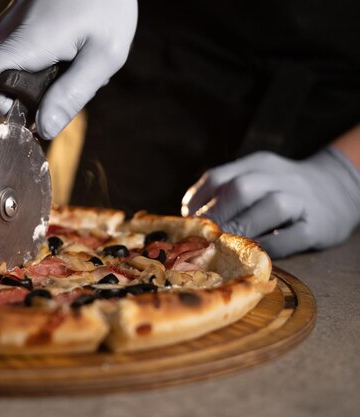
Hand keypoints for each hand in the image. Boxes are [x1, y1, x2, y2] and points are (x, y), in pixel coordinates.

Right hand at [0, 0, 137, 138]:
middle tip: (75, 75)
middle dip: (37, 98)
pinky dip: (47, 65)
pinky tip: (72, 48)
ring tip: (77, 57)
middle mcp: (6, 36)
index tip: (30, 112)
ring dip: (46, 81)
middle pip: (2, 89)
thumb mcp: (104, 53)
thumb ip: (72, 94)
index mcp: (23, 43)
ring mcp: (9, 29)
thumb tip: (42, 130)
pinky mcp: (17, 26)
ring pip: (15, 75)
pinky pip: (22, 60)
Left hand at [181, 148, 359, 258]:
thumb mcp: (256, 178)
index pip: (217, 177)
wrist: (340, 188)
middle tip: (204, 238)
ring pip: (272, 207)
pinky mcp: (317, 225)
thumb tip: (190, 222)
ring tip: (225, 245)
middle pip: (242, 189)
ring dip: (242, 229)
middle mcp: (279, 177)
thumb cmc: (283, 190)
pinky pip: (292, 236)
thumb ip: (226, 194)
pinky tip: (254, 253)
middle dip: (217, 216)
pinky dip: (270, 246)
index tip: (187, 221)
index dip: (197, 202)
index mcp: (257, 164)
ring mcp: (300, 199)